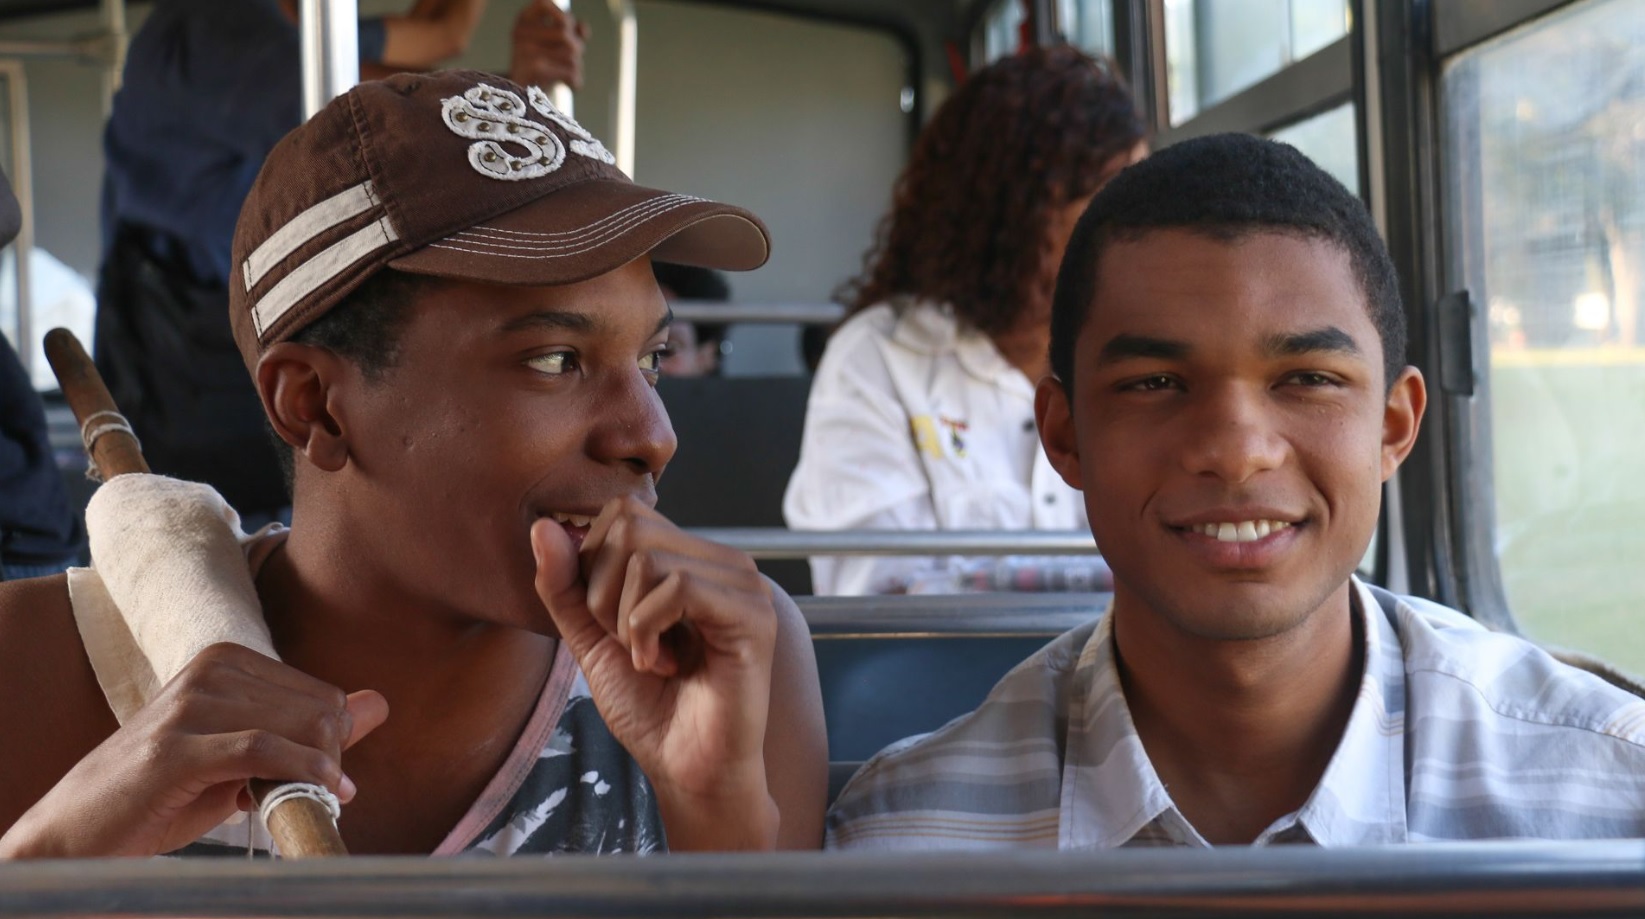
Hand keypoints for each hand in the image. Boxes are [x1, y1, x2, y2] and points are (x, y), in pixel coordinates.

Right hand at [0, 644, 386, 857]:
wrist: (78, 831)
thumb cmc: (163, 795)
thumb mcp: (245, 758)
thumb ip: (309, 730)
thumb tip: (379, 703)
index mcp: (226, 661)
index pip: (323, 695)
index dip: (333, 744)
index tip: (325, 780)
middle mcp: (210, 670)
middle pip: (319, 709)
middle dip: (327, 758)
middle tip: (311, 797)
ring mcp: (191, 704)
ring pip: (297, 727)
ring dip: (312, 774)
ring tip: (297, 803)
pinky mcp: (177, 747)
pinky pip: (265, 750)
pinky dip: (301, 772)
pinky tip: (318, 794)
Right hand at [510, 0, 587, 90]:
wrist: (520, 98)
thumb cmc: (540, 66)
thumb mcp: (553, 44)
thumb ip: (570, 31)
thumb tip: (583, 29)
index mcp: (524, 21)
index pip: (543, 3)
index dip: (561, 14)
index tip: (569, 27)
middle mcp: (522, 32)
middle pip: (565, 32)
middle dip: (576, 47)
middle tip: (572, 59)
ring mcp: (526, 49)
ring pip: (571, 52)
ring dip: (577, 65)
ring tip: (568, 73)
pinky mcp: (535, 67)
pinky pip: (570, 70)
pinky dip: (576, 80)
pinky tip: (571, 84)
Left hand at [531, 498, 779, 849]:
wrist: (687, 769)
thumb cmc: (650, 709)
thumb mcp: (590, 639)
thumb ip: (566, 585)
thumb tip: (544, 527)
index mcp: (691, 558)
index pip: (624, 513)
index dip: (595, 567)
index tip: (614, 626)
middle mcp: (722, 561)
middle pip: (630, 528)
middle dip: (605, 595)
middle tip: (630, 645)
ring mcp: (743, 583)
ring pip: (648, 558)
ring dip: (628, 621)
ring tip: (652, 659)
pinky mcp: (752, 614)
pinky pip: (679, 587)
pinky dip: (650, 630)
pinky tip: (665, 664)